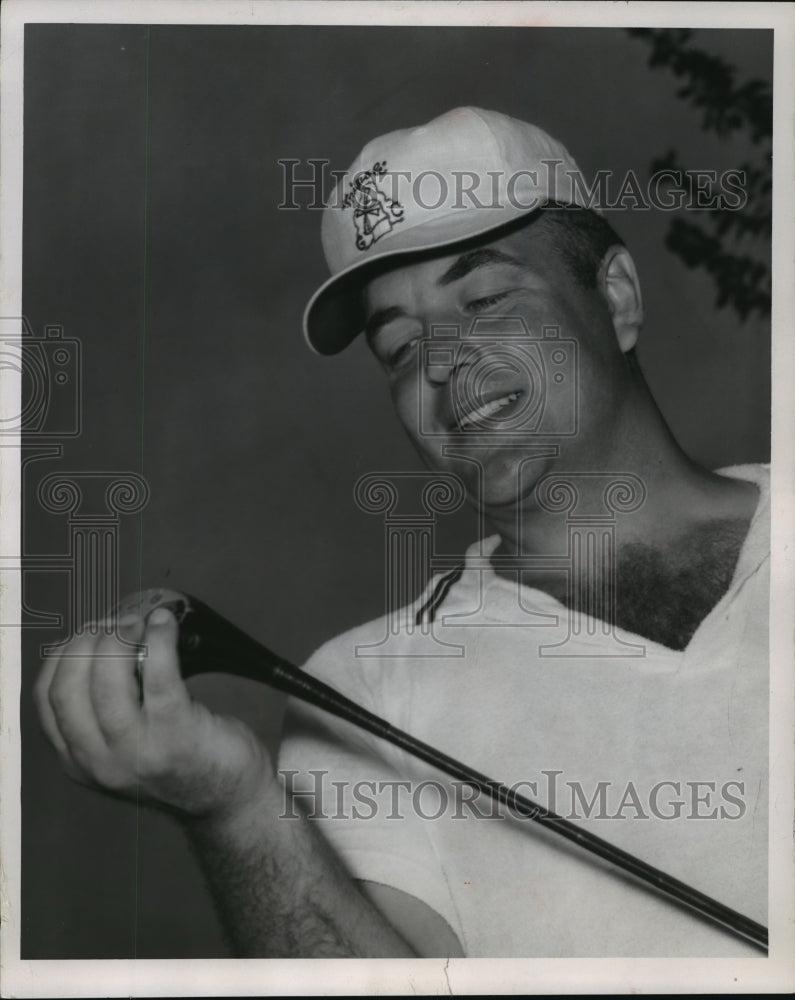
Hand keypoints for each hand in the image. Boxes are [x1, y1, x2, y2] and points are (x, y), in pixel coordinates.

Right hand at [34, 607, 272, 820]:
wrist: (229, 798)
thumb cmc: (177, 757)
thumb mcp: (123, 743)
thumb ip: (102, 708)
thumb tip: (100, 637)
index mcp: (77, 759)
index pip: (46, 699)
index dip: (62, 655)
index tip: (88, 633)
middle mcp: (97, 762)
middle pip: (68, 689)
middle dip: (86, 643)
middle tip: (117, 624)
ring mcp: (135, 752)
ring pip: (106, 684)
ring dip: (119, 640)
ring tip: (140, 624)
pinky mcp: (176, 736)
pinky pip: (159, 676)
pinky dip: (160, 641)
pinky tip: (165, 625)